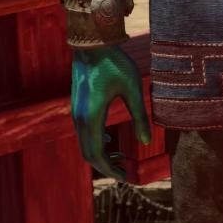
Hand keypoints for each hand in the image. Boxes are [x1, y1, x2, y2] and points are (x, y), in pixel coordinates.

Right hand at [71, 46, 151, 180]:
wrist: (91, 46)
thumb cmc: (114, 64)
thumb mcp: (133, 88)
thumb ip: (140, 116)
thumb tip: (146, 142)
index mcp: (91, 118)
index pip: (96, 154)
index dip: (110, 169)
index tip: (126, 176)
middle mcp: (79, 119)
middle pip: (88, 153)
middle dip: (106, 166)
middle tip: (126, 171)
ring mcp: (77, 113)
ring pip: (85, 144)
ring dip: (101, 154)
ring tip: (122, 158)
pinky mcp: (79, 107)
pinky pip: (84, 133)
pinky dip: (96, 142)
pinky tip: (111, 141)